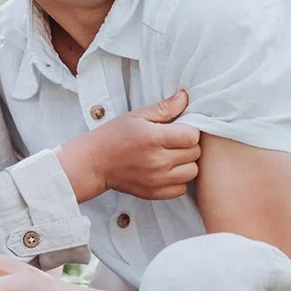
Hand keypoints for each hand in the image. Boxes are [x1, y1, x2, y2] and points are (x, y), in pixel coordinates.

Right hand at [81, 88, 200, 199]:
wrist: (95, 162)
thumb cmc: (115, 135)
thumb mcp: (137, 116)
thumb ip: (164, 108)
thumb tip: (185, 98)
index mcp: (154, 138)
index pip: (192, 136)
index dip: (189, 131)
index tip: (180, 130)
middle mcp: (158, 161)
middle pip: (194, 154)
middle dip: (188, 146)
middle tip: (176, 142)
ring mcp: (157, 179)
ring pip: (192, 172)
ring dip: (186, 163)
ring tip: (174, 157)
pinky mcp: (154, 193)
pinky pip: (182, 189)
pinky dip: (179, 180)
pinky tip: (168, 171)